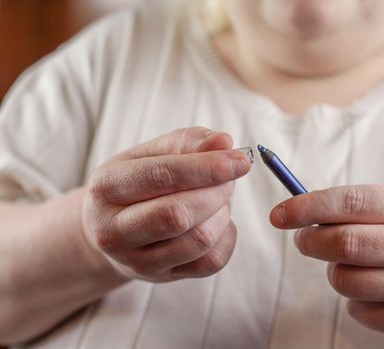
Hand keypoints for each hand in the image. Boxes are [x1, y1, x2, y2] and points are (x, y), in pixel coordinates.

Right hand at [82, 127, 251, 281]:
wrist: (112, 229)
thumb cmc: (138, 183)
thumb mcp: (152, 153)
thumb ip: (188, 142)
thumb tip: (224, 141)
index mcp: (106, 187)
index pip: (162, 177)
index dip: (207, 168)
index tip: (241, 161)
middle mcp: (113, 230)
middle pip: (179, 214)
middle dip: (216, 192)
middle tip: (228, 179)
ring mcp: (137, 260)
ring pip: (199, 241)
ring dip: (222, 214)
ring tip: (218, 199)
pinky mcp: (162, 277)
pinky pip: (211, 262)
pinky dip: (226, 237)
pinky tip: (217, 222)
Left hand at [270, 185, 383, 338]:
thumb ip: (360, 206)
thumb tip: (301, 213)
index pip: (353, 202)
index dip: (309, 207)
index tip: (280, 214)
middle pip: (345, 244)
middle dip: (310, 241)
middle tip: (303, 239)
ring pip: (344, 279)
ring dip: (334, 271)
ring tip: (354, 265)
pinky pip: (356, 310)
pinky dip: (353, 298)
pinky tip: (376, 289)